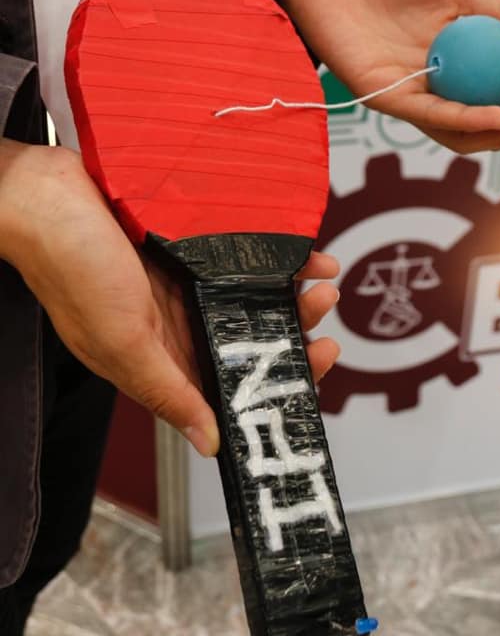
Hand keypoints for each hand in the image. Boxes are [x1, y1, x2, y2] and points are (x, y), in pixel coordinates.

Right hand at [0, 141, 339, 455]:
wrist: (41, 192)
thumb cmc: (68, 265)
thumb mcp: (121, 340)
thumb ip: (168, 390)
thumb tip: (208, 443)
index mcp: (160, 359)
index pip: (231, 385)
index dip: (277, 379)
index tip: (317, 361)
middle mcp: (174, 325)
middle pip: (249, 337)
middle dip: (294, 327)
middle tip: (323, 309)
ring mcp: (180, 282)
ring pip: (249, 294)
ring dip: (289, 287)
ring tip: (322, 274)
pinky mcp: (183, 246)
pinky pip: (237, 253)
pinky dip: (269, 250)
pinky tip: (295, 243)